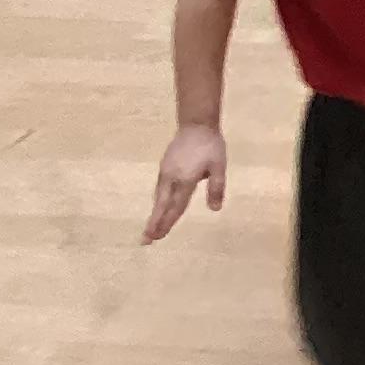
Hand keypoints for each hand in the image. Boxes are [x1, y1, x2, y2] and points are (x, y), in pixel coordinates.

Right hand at [144, 124, 226, 241]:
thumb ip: (217, 187)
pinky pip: (159, 188)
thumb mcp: (219, 166)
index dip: (168, 223)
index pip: (176, 206)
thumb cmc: (210, 145)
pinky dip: (158, 201)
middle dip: (154, 223)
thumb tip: (215, 209)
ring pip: (159, 197)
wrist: (196, 124)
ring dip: (155, 213)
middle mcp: (171, 178)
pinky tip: (158, 205)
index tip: (158, 237)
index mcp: (184, 180)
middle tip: (145, 240)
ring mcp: (165, 172)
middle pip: (161, 205)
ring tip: (150, 229)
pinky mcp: (164, 166)